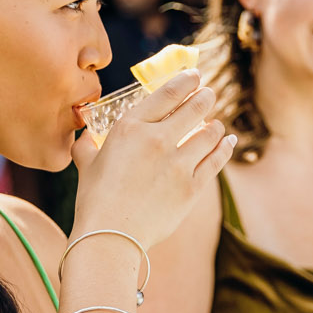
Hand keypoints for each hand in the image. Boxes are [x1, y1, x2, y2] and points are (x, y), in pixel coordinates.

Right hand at [72, 69, 235, 249]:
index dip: (186, 80)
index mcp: (130, 127)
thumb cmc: (94, 200)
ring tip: (216, 124)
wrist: (110, 236)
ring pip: (210, 133)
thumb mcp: (86, 164)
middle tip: (209, 95)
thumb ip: (87, 145)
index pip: (167, 93)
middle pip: (195, 107)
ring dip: (216, 125)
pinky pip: (216, 160)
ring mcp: (177, 163)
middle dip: (205, 97)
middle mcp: (157, 139)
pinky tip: (228, 142)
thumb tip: (84, 136)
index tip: (194, 76)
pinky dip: (224, 148)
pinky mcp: (191, 187)